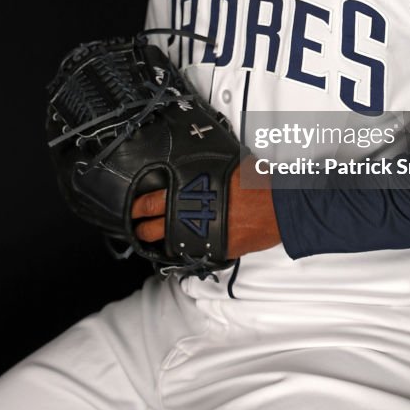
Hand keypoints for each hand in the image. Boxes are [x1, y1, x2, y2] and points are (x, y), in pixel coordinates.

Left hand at [130, 156, 280, 256]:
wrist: (275, 207)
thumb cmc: (257, 183)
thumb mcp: (229, 162)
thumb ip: (209, 163)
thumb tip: (202, 158)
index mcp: (187, 186)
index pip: (151, 198)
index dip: (137, 204)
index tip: (134, 204)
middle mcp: (186, 210)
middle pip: (149, 220)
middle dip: (138, 223)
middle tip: (134, 222)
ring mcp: (195, 232)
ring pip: (162, 239)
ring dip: (152, 238)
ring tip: (147, 236)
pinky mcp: (208, 248)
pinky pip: (185, 251)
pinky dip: (177, 249)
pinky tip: (174, 246)